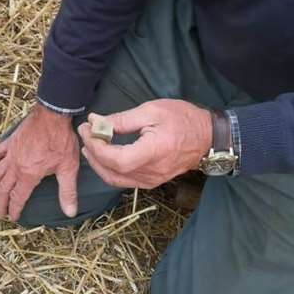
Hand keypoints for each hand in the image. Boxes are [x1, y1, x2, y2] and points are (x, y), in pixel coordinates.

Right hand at [0, 104, 80, 221]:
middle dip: (0, 203)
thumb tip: (70, 212)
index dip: (14, 209)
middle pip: (4, 188)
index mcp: (29, 175)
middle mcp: (16, 166)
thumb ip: (67, 192)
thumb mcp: (68, 168)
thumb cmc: (61, 141)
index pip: (18, 197)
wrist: (52, 116)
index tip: (11, 218)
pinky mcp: (11, 142)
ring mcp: (11, 153)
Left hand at [78, 99, 211, 188]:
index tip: (87, 129)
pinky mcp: (152, 182)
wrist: (208, 138)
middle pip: (111, 172)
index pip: (115, 159)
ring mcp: (152, 180)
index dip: (96, 146)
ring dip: (98, 163)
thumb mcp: (152, 111)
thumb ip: (122, 120)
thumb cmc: (183, 119)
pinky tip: (103, 156)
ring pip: (115, 179)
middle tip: (85, 133)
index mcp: (153, 152)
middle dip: (92, 153)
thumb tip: (96, 122)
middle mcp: (151, 172)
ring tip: (90, 144)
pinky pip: (124, 181)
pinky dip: (109, 169)